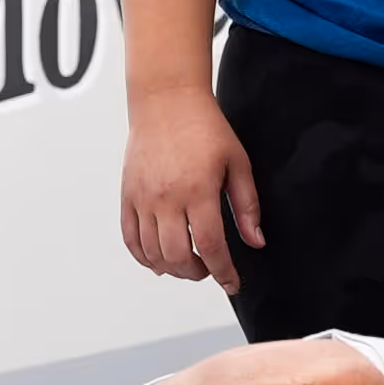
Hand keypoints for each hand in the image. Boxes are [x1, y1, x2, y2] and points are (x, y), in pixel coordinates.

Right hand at [119, 85, 261, 290]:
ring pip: (152, 253)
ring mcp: (143, 198)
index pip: (210, 246)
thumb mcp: (237, 163)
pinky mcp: (128, 195)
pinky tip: (158, 260)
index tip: (232, 283)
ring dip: (172, 268)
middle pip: (177, 256)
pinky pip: (129, 238)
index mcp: (198, 190)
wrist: (166, 101)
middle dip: (197, 273)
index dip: (223, 272)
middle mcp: (166, 197)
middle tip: (210, 269)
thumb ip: (247, 205)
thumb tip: (255, 241)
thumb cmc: (205, 128)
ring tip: (188, 264)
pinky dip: (143, 257)